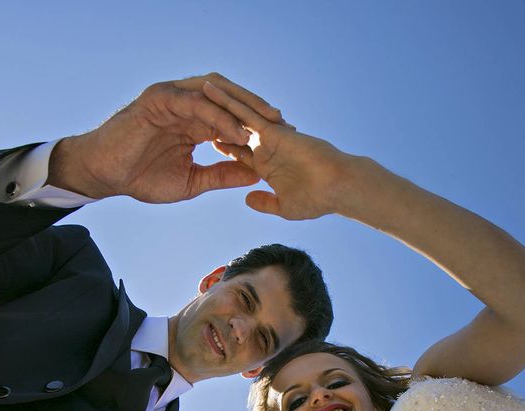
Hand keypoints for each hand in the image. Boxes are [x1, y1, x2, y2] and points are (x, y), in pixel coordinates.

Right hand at [48, 73, 281, 202]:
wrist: (106, 176)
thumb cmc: (142, 178)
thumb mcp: (192, 181)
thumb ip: (222, 174)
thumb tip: (255, 175)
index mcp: (196, 122)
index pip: (233, 118)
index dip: (258, 128)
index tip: (284, 141)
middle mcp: (188, 105)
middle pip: (231, 100)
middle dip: (258, 111)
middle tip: (285, 125)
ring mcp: (174, 98)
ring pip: (217, 95)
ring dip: (244, 108)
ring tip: (268, 124)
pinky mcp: (160, 98)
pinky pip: (196, 103)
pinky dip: (218, 116)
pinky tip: (237, 132)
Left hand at [203, 81, 353, 219]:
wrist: (338, 188)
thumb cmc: (318, 200)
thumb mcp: (285, 206)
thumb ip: (265, 202)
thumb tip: (247, 198)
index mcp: (264, 165)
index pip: (235, 152)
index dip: (217, 145)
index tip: (195, 141)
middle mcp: (263, 147)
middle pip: (230, 129)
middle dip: (210, 120)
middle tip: (185, 109)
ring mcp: (267, 137)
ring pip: (234, 116)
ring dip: (213, 103)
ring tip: (190, 90)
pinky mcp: (272, 130)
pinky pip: (245, 113)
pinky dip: (227, 102)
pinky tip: (210, 92)